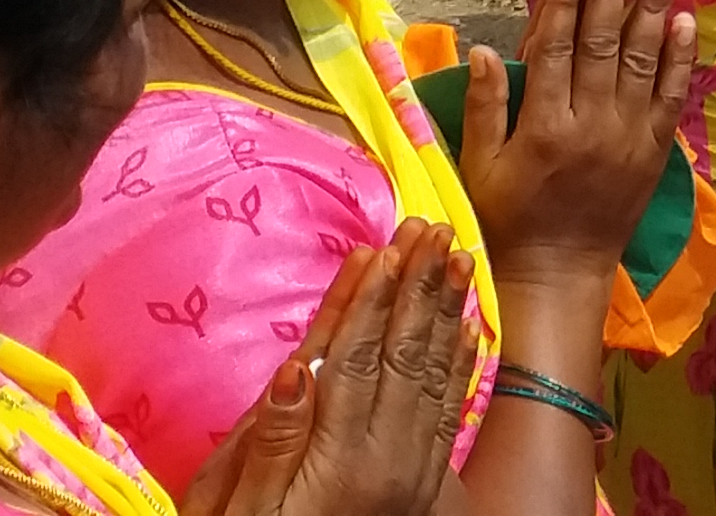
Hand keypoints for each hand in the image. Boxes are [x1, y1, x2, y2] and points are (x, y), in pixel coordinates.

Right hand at [183, 224, 477, 515]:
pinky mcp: (426, 482)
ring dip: (445, 313)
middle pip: (404, 356)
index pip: (355, 362)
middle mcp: (387, 459)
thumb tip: (293, 368)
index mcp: (338, 459)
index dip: (368, 302)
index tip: (381, 247)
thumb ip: (270, 443)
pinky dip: (460, 363)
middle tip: (433, 228)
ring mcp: (413, 471)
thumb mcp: (246, 511)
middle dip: (417, 288)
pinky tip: (468, 329)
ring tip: (458, 258)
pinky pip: (448, 411)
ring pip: (433, 375)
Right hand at [463, 0, 700, 273]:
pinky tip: (682, 20)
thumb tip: (481, 48)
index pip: (556, 46)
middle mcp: (589, 124)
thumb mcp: (479, 167)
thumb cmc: (508, 218)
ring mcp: (627, 137)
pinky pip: (670, 97)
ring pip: (640, 61)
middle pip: (602, 42)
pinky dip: (678, 58)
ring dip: (651, 9)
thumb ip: (484, 107)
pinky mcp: (654, 151)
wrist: (559, 273)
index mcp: (541, 125)